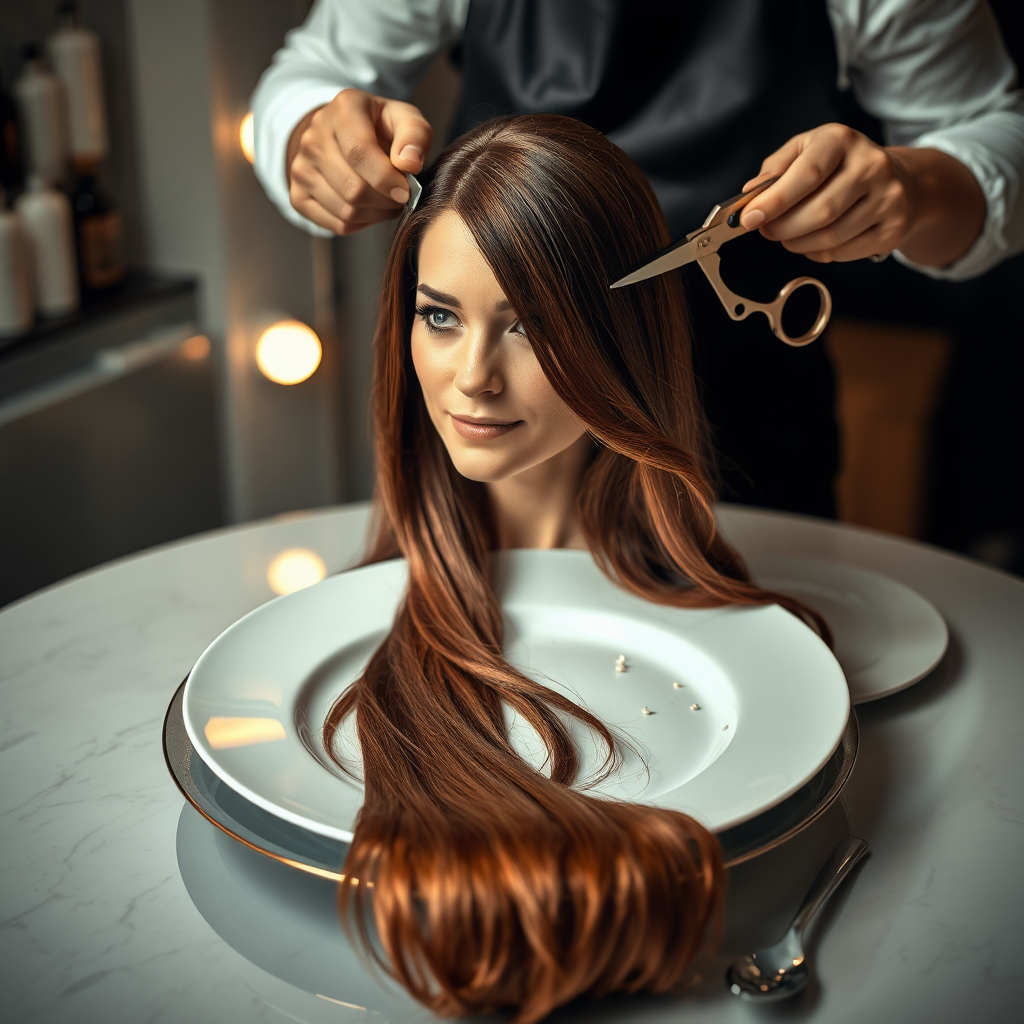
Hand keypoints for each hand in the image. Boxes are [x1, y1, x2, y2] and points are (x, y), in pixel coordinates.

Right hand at [287, 89, 432, 234]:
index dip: (385, 179)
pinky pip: (336, 224)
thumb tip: (410, 164)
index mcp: (342, 109)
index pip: (359, 152)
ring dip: (376, 214)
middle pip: (353, 188)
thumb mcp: (404, 119)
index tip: (406, 192)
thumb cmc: (381, 128)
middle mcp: (313, 137)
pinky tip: (370, 209)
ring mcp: (301, 167)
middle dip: (385, 201)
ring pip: (346, 211)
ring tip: (388, 201)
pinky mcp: (298, 194)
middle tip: (400, 197)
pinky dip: (360, 224)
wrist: (346, 135)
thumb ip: (415, 135)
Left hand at [740, 123, 984, 266]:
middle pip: (820, 212)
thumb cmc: (839, 164)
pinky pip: (843, 253)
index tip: (750, 218)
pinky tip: (814, 242)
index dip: (775, 201)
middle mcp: (872, 166)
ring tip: (788, 236)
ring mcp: (888, 198)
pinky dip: (818, 253)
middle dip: (783, 228)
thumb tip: (751, 195)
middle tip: (767, 231)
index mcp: (842, 141)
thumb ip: (775, 169)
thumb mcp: (805, 150)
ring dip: (798, 244)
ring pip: (831, 237)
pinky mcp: (893, 228)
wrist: (895, 178)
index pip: (807, 174)